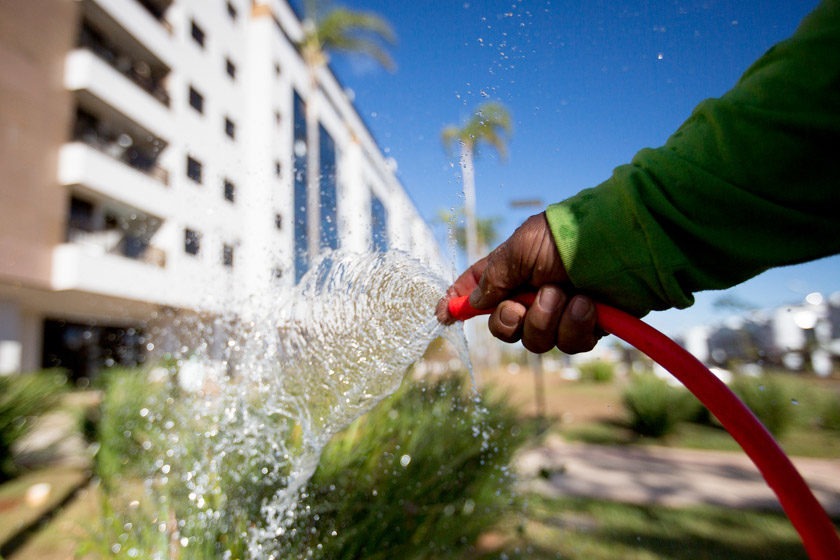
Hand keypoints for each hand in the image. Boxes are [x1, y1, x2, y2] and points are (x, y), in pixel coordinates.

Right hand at [436, 212, 600, 353]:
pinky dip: (575, 326)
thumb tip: (473, 303)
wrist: (624, 245)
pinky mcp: (586, 327)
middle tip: (525, 304)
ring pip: (535, 341)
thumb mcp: (520, 248)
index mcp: (512, 269)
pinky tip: (587, 305)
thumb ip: (493, 278)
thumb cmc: (568, 237)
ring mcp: (559, 312)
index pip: (477, 290)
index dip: (458, 304)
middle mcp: (532, 293)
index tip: (443, 316)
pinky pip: (568, 345)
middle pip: (503, 327)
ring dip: (547, 320)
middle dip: (511, 320)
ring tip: (567, 295)